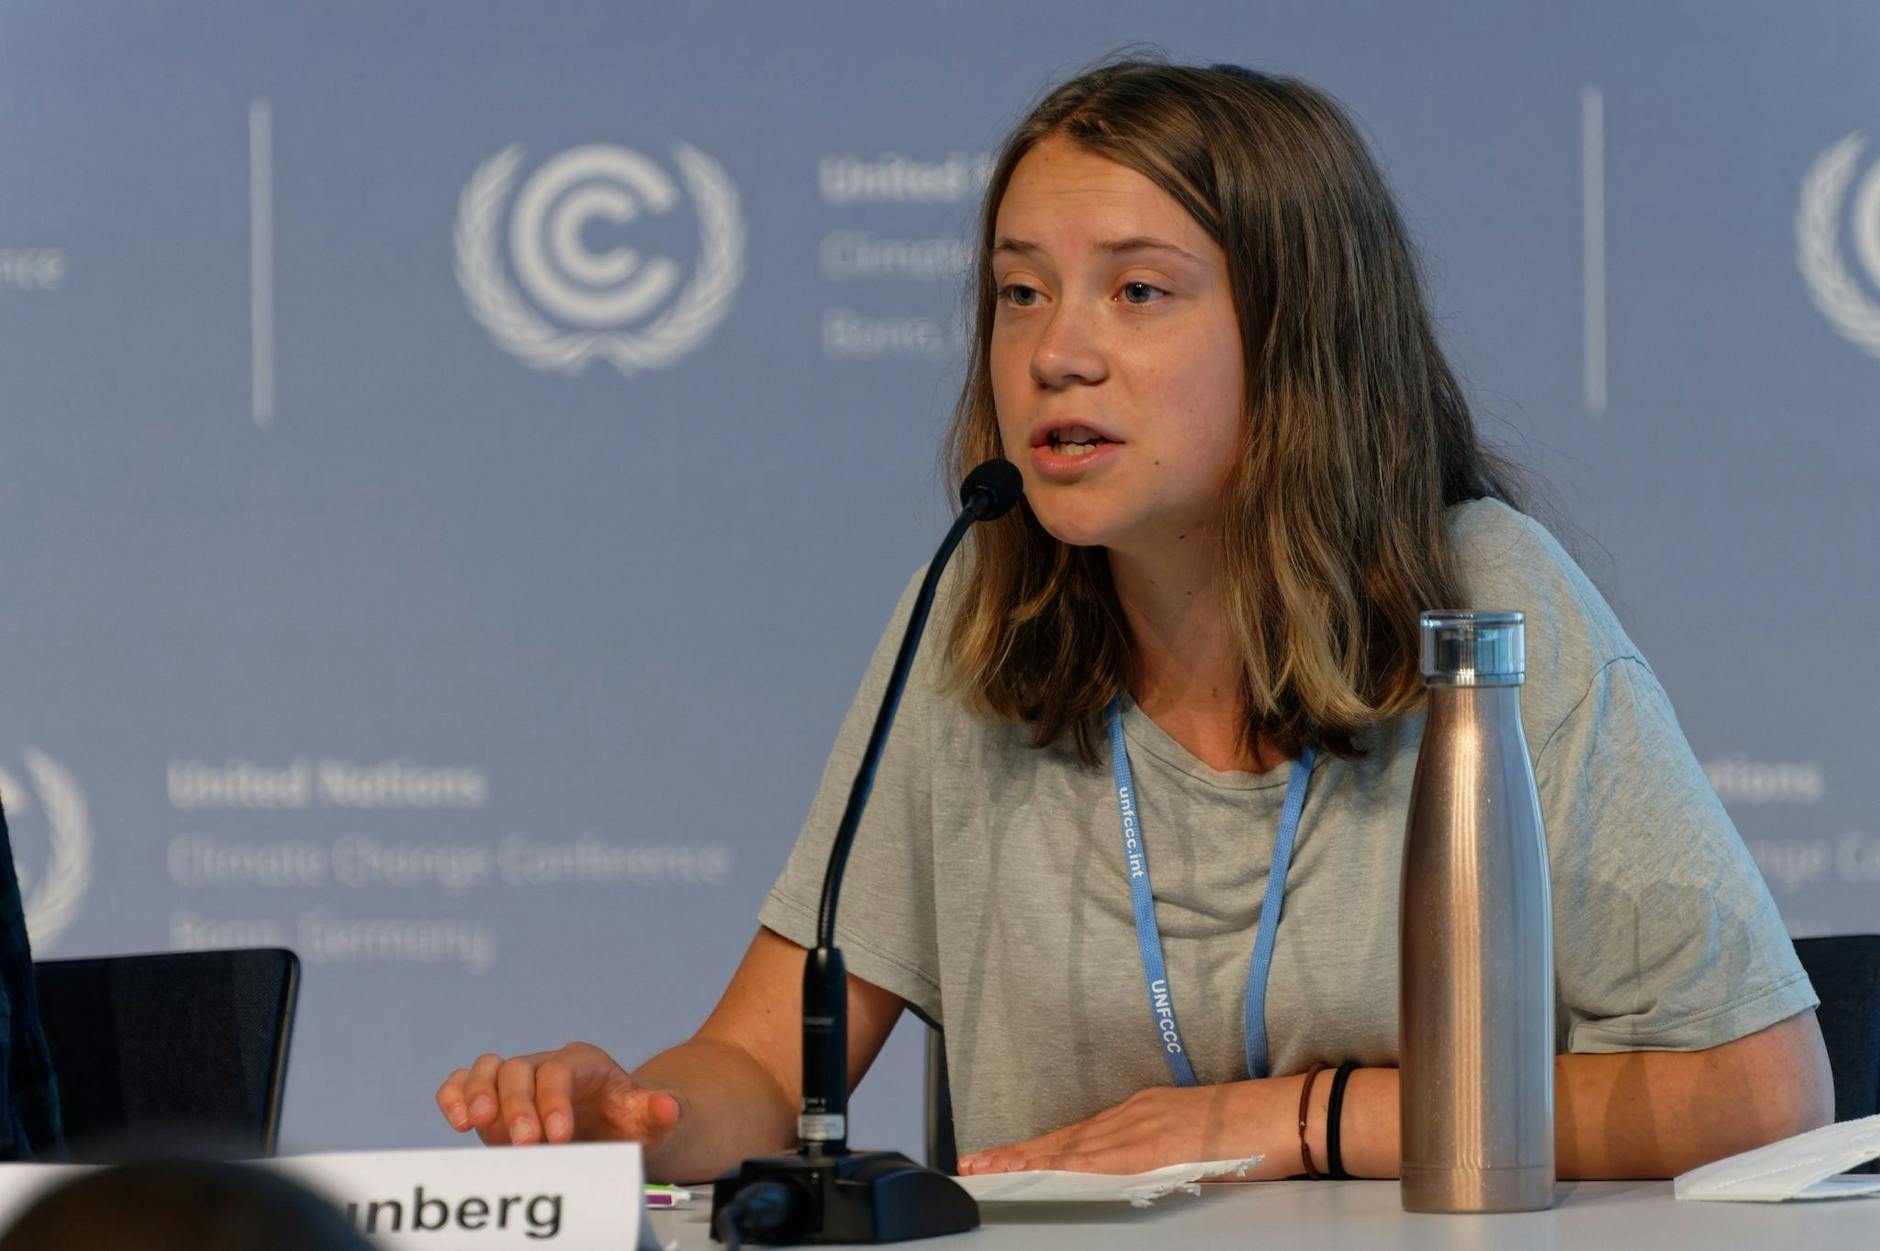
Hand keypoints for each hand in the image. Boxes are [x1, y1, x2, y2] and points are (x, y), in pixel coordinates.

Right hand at [436, 1041, 681, 1148]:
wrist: (614, 1129)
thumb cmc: (629, 1122)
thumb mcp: (651, 1120)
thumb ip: (659, 1113)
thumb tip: (667, 1106)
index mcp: (585, 1062)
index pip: (560, 1071)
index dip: (554, 1102)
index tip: (559, 1137)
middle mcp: (546, 1064)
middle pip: (519, 1069)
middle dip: (517, 1107)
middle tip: (527, 1145)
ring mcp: (518, 1081)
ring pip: (488, 1069)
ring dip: (478, 1095)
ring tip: (478, 1125)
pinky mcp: (494, 1100)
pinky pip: (463, 1084)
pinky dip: (454, 1096)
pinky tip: (457, 1121)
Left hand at [955, 1079, 1294, 1177]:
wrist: (1289, 1113)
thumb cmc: (1252, 1128)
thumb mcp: (1192, 1136)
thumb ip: (1158, 1151)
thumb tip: (1132, 1171)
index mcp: (1143, 1113)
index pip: (1078, 1135)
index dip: (1037, 1147)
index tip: (1001, 1156)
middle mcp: (1137, 1114)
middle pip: (1066, 1140)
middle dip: (1019, 1153)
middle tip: (975, 1164)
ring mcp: (1146, 1127)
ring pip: (1076, 1149)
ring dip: (1031, 1161)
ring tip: (993, 1170)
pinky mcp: (1160, 1144)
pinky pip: (1106, 1160)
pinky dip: (1070, 1167)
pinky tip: (1046, 1174)